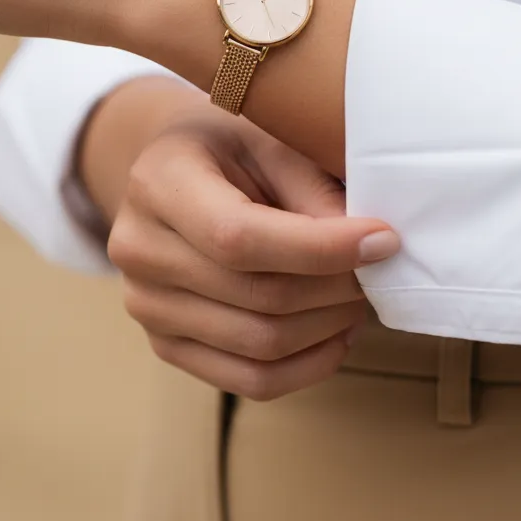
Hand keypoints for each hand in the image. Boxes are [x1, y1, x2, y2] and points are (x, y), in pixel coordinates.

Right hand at [107, 102, 398, 399]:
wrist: (172, 173)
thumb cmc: (227, 150)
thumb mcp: (268, 141)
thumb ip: (313, 191)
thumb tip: (371, 249)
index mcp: (157, 184)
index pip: (239, 238)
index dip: (320, 248)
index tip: (383, 240)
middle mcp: (138, 251)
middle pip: (258, 297)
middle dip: (337, 288)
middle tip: (379, 267)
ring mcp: (146, 306)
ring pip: (260, 345)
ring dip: (329, 326)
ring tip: (358, 294)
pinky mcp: (165, 345)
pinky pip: (250, 379)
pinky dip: (309, 364)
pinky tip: (336, 332)